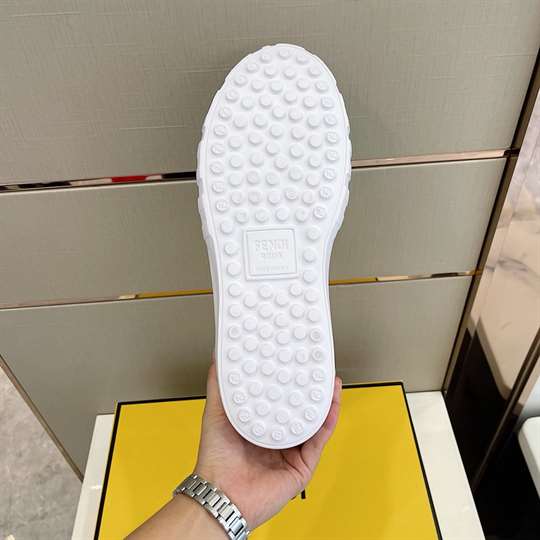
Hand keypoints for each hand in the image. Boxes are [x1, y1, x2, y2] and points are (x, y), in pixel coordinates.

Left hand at [195, 361, 341, 529]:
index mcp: (260, 425)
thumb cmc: (216, 460)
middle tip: (317, 369)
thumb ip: (219, 386)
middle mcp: (278, 438)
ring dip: (324, 402)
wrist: (222, 494)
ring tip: (330, 382)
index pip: (279, 398)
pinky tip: (331, 406)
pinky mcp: (303, 467)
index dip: (288, 381)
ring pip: (314, 423)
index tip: (293, 362)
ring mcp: (291, 452)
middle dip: (310, 389)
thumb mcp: (216, 413)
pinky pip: (319, 441)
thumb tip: (219, 359)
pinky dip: (327, 422)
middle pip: (299, 409)